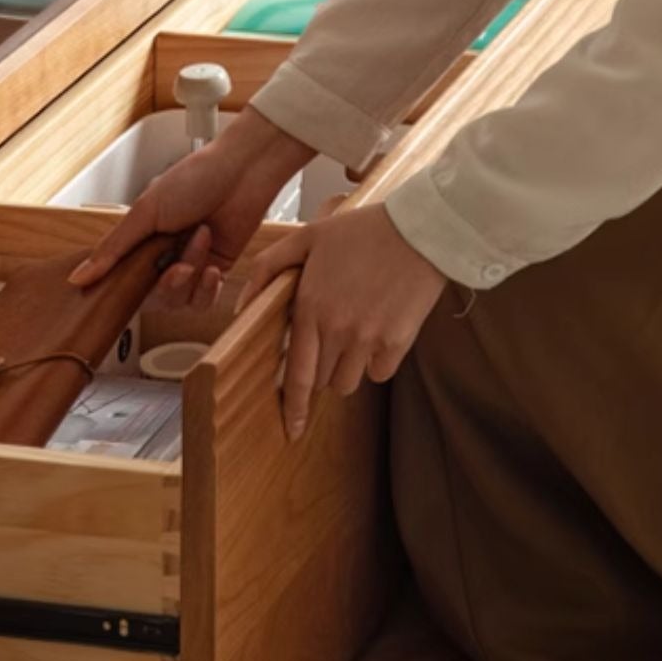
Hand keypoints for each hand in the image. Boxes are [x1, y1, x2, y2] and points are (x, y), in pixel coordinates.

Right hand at [70, 109, 313, 307]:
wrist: (242, 171)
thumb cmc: (195, 178)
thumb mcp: (145, 212)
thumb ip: (113, 249)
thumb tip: (79, 278)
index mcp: (140, 239)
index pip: (121, 279)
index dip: (122, 290)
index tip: (124, 291)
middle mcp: (163, 255)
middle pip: (152, 297)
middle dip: (164, 285)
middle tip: (173, 266)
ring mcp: (190, 264)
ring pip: (179, 301)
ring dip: (190, 276)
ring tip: (200, 241)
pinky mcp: (217, 270)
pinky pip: (204, 300)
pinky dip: (207, 289)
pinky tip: (212, 268)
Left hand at [238, 203, 445, 438]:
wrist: (420, 231)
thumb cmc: (362, 232)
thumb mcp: (306, 238)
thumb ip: (267, 269)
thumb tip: (240, 307)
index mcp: (311, 308)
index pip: (297, 375)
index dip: (292, 407)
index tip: (291, 429)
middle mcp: (337, 330)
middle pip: (321, 380)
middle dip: (319, 368)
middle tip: (329, 336)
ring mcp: (369, 340)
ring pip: (348, 382)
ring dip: (345, 368)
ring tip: (354, 332)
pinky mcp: (397, 343)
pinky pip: (379, 373)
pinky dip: (375, 363)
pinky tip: (378, 333)